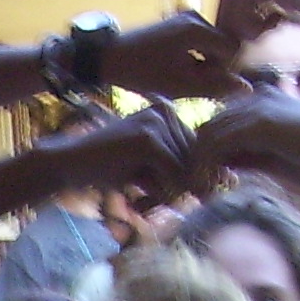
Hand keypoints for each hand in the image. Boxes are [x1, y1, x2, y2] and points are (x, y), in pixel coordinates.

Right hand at [45, 105, 192, 209]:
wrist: (70, 163)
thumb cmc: (111, 168)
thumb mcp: (156, 166)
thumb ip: (187, 168)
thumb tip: (229, 179)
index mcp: (169, 112)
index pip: (201, 154)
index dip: (183, 178)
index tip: (154, 181)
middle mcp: (166, 110)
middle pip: (196, 163)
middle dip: (175, 186)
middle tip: (143, 187)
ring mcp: (156, 121)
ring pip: (187, 172)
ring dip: (165, 191)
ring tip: (136, 182)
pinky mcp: (147, 137)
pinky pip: (174, 176)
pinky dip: (158, 190)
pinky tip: (135, 182)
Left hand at [103, 11, 245, 101]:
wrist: (108, 56)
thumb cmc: (141, 73)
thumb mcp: (179, 86)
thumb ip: (215, 87)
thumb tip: (247, 89)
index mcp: (197, 28)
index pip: (233, 50)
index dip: (223, 71)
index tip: (200, 83)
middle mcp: (195, 16)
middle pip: (225, 46)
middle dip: (213, 67)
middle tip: (188, 82)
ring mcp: (186, 18)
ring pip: (213, 46)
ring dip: (203, 64)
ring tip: (180, 76)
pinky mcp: (179, 23)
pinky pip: (201, 41)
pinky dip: (194, 57)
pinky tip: (176, 68)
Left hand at [189, 95, 299, 190]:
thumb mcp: (279, 160)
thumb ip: (251, 158)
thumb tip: (223, 167)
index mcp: (261, 106)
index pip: (218, 127)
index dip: (207, 158)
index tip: (209, 187)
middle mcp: (254, 101)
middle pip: (206, 129)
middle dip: (196, 162)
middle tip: (197, 193)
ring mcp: (256, 109)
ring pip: (206, 135)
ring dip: (197, 167)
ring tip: (199, 195)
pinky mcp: (259, 123)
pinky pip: (217, 143)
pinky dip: (207, 167)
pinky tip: (209, 189)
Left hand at [216, 0, 299, 41]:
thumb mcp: (269, 1)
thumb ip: (246, 11)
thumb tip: (223, 43)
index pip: (220, 13)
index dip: (238, 33)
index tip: (265, 30)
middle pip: (221, 19)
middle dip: (244, 34)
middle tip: (272, 27)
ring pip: (229, 24)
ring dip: (252, 33)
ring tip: (276, 21)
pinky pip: (241, 22)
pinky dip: (259, 30)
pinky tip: (280, 17)